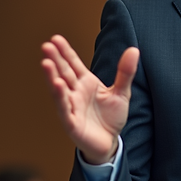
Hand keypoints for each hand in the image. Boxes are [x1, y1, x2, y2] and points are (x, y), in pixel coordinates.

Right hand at [41, 35, 138, 164]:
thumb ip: (125, 72)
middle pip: (64, 73)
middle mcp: (75, 93)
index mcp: (86, 83)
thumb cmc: (111, 117)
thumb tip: (134, 50)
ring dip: (52, 76)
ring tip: (46, 62)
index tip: (56, 38)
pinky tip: (57, 85)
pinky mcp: (71, 123)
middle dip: (55, 59)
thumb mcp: (121, 92)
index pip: (73, 64)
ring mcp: (71, 107)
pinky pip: (65, 108)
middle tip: (47, 46)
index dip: (65, 52)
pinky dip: (60, 98)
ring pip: (60, 89)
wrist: (110, 142)